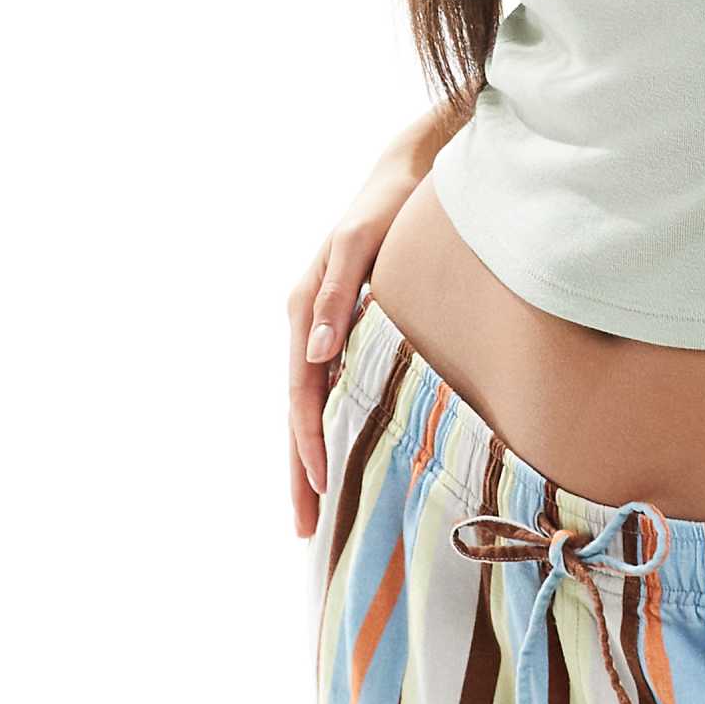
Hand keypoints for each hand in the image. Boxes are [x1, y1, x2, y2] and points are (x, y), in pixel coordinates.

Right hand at [286, 140, 427, 540]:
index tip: (320, 491)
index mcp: (305, 308)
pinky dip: (331, 424)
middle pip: (299, 410)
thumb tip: (316, 353)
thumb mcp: (360, 241)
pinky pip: (331, 386)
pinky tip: (342, 451)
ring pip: (312, 404)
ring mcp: (324, 325)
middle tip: (307, 531)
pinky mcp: (345, 324)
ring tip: (318, 511)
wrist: (405, 172)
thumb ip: (337, 293)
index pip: (301, 393)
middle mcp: (308, 322)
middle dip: (301, 471)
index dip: (308, 444)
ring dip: (311, 455)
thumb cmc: (386, 205)